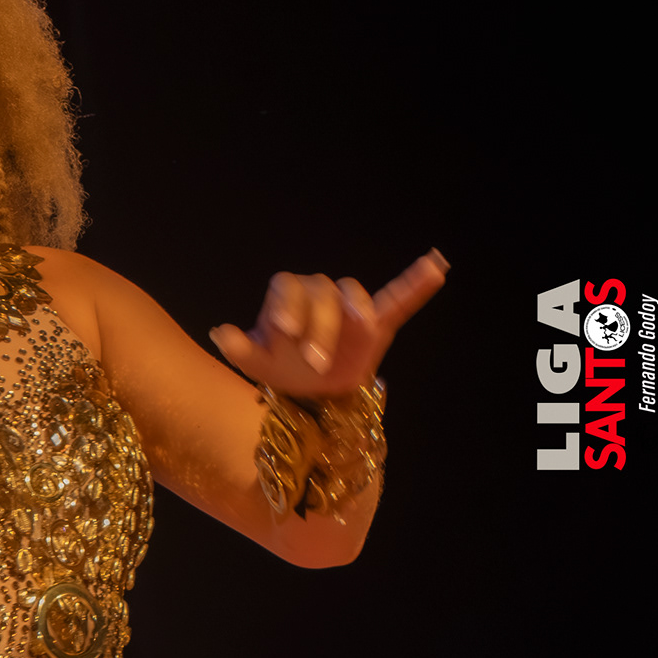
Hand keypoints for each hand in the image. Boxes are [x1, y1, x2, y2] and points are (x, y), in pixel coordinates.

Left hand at [208, 249, 448, 396]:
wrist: (312, 390)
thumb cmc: (280, 369)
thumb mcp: (255, 365)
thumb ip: (240, 349)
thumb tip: (221, 332)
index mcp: (288, 300)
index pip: (288, 289)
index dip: (287, 306)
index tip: (286, 332)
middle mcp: (319, 297)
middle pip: (321, 294)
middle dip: (320, 326)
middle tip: (315, 360)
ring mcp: (349, 309)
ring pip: (353, 294)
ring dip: (356, 310)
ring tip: (367, 325)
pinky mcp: (377, 322)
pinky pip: (399, 298)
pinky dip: (417, 283)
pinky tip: (436, 267)